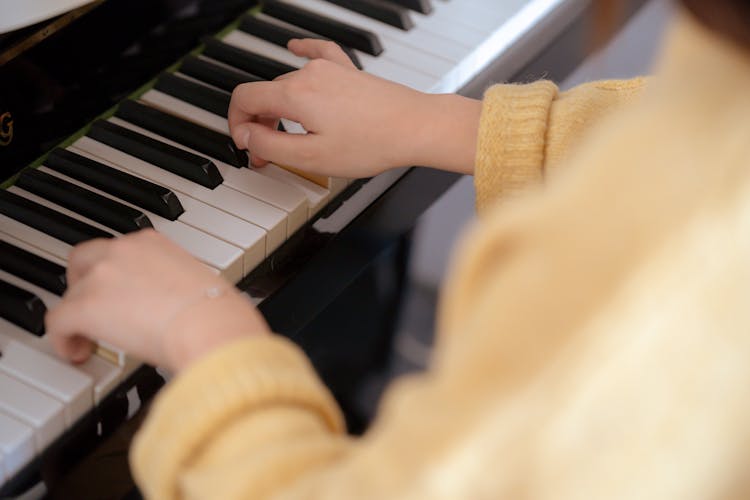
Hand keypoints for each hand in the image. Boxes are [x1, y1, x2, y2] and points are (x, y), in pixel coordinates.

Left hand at [45, 230, 270, 371]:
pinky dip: (64, 339)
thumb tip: (178, 308)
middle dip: (83, 284)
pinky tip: (77, 351)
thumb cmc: (216, 311)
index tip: (119, 293)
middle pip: (83, 261)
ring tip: (91, 339)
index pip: (117, 250)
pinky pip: (58, 322)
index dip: (112, 274)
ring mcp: (102, 276)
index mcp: (152, 242)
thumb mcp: (196, 284)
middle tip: (94, 308)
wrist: (209, 324)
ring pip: (71, 294)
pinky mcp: (86, 305)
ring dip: (78, 316)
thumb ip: (176, 287)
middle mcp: (123, 251)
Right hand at [229, 39, 481, 176]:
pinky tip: (295, 47)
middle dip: (261, 126)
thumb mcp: (310, 157)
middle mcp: (308, 75)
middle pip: (266, 95)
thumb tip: (245, 137)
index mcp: (294, 94)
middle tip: (269, 156)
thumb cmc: (371, 144)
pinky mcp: (347, 71)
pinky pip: (317, 54)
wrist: (415, 128)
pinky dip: (301, 55)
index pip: (243, 99)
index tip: (247, 147)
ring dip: (279, 109)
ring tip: (288, 136)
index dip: (237, 125)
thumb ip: (270, 146)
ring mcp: (330, 69)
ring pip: (288, 84)